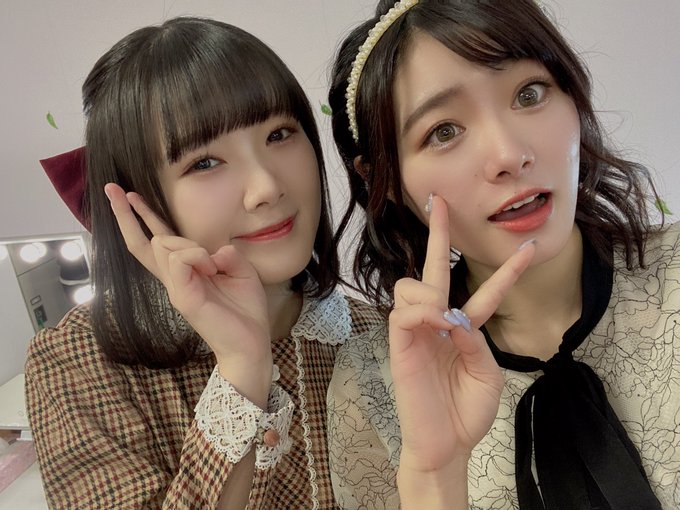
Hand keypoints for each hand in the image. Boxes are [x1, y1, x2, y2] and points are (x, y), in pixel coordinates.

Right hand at [105, 183, 271, 401]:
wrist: (251, 342)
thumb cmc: (245, 308)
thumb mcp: (242, 270)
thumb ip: (226, 255)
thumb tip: (213, 251)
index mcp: (186, 271)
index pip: (155, 240)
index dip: (139, 217)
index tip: (125, 194)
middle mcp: (175, 279)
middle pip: (144, 242)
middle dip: (133, 213)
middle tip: (117, 189)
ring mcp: (176, 288)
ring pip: (162, 245)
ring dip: (189, 245)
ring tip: (213, 265)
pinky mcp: (183, 297)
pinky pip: (179, 261)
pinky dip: (196, 256)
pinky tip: (211, 268)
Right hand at [389, 195, 534, 472]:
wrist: (445, 445)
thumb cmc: (466, 412)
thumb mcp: (488, 375)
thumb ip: (476, 340)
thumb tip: (454, 316)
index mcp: (464, 329)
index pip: (484, 292)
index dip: (507, 272)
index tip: (530, 248)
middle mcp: (438, 323)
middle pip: (434, 269)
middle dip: (437, 233)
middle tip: (439, 200)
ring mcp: (416, 331)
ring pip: (412, 285)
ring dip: (430, 290)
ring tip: (444, 317)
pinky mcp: (399, 343)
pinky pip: (405, 312)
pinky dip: (424, 312)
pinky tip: (439, 325)